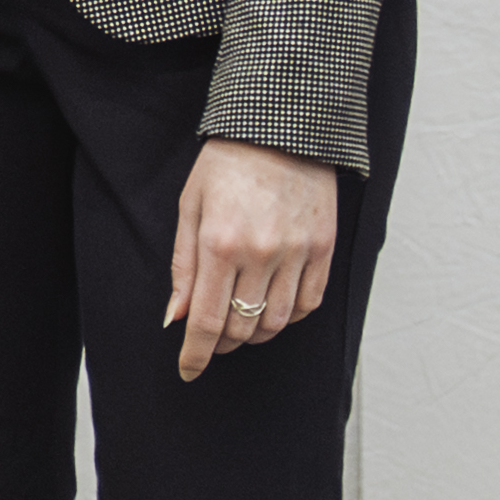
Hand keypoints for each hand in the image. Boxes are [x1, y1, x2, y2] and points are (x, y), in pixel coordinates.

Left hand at [165, 136, 340, 380]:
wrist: (282, 129)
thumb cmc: (226, 164)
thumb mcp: (190, 208)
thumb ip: (183, 267)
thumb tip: (175, 318)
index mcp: (220, 244)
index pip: (207, 321)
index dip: (196, 354)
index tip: (189, 370)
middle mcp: (261, 254)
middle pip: (242, 328)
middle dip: (221, 344)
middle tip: (211, 340)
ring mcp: (298, 253)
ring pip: (278, 323)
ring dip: (255, 333)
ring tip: (240, 324)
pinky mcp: (324, 249)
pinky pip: (310, 303)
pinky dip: (289, 317)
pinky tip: (273, 308)